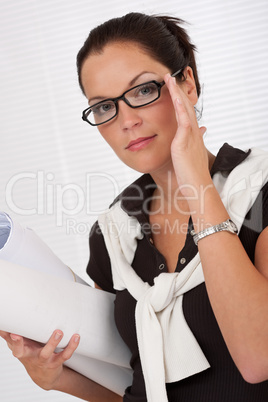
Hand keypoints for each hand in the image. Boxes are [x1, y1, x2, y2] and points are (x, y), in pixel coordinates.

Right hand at [0, 330, 79, 389]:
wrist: (43, 376)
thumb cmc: (31, 355)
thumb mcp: (20, 346)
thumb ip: (11, 334)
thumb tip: (2, 323)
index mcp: (20, 350)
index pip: (10, 343)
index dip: (8, 338)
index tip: (8, 332)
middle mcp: (29, 356)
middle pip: (20, 351)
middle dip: (17, 343)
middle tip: (16, 335)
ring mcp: (42, 360)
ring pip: (45, 353)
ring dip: (52, 342)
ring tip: (58, 332)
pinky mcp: (55, 362)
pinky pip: (64, 355)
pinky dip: (71, 346)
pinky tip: (76, 337)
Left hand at [165, 73, 210, 194]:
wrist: (197, 184)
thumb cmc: (192, 172)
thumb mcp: (193, 153)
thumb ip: (194, 141)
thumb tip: (202, 130)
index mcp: (193, 134)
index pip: (186, 111)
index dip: (180, 98)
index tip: (173, 87)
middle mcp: (193, 131)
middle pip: (186, 105)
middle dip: (178, 90)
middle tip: (170, 76)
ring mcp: (190, 135)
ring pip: (184, 108)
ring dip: (177, 93)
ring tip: (169, 79)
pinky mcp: (185, 141)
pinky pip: (183, 120)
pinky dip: (180, 108)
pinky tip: (176, 97)